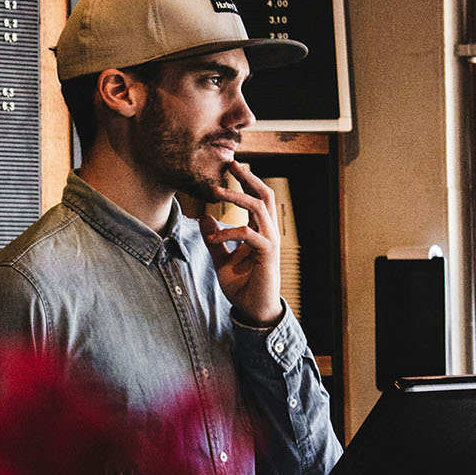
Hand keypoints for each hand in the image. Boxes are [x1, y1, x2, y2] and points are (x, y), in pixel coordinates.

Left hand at [200, 162, 283, 327]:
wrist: (254, 311)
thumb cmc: (243, 286)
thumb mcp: (222, 260)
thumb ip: (214, 240)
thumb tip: (204, 218)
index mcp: (260, 231)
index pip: (257, 199)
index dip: (246, 182)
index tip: (231, 167)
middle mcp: (269, 233)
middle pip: (265, 195)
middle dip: (248, 178)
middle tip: (231, 163)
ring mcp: (270, 242)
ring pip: (260, 208)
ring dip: (238, 196)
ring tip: (217, 190)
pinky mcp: (267, 255)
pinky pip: (249, 235)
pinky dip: (229, 232)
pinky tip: (214, 237)